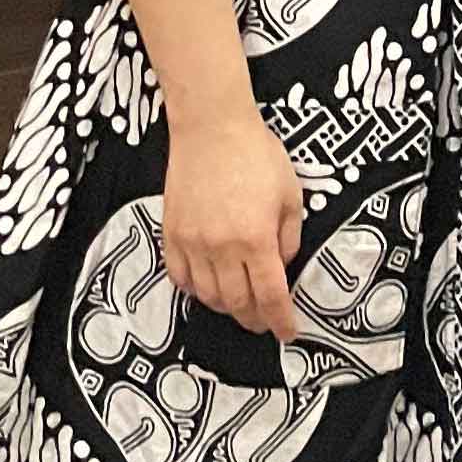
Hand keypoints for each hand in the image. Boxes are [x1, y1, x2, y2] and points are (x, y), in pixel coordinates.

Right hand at [161, 106, 306, 339]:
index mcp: (256, 239)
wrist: (211, 128)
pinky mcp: (171, 234)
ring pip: (206, 295)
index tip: (287, 332)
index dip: (280, 320)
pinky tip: (208, 286)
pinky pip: (180, 277)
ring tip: (240, 305)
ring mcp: (191, 243)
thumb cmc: (257, 156)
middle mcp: (221, 248)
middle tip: (265, 322)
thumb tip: (282, 267)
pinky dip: (195, 290)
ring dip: (226, 307)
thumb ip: (288, 238)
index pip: (269, 296)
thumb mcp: (290, 196)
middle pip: (236, 303)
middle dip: (254, 319)